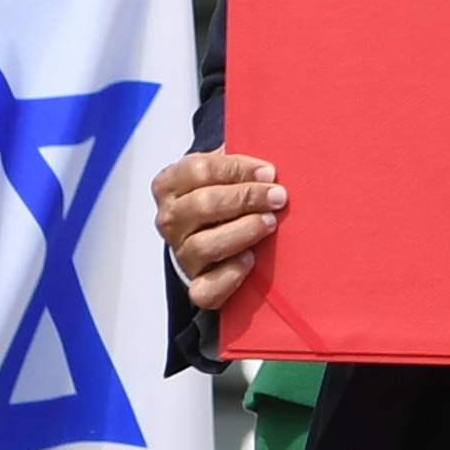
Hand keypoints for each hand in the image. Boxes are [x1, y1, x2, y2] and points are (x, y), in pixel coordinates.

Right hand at [152, 148, 284, 310]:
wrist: (210, 241)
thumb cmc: (223, 199)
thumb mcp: (222, 173)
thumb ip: (235, 161)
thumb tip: (265, 162)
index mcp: (170, 185)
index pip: (197, 170)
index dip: (236, 169)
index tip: (269, 172)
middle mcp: (170, 220)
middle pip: (202, 205)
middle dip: (245, 198)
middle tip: (279, 197)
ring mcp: (181, 253)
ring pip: (204, 245)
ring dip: (242, 232)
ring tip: (270, 222)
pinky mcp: (197, 284)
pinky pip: (206, 288)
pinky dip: (230, 276)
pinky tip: (251, 260)